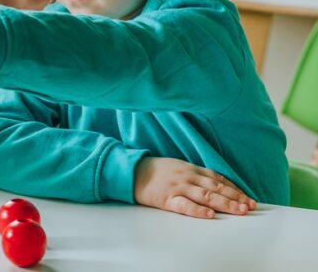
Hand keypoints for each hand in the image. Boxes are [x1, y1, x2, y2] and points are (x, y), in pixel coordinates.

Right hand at [133, 157, 256, 218]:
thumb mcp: (178, 167)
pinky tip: (209, 215)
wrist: (132, 171)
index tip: (248, 199)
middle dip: (235, 198)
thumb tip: (216, 184)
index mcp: (191, 169)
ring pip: (206, 196)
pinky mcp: (167, 199)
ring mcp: (178, 187)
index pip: (219, 179)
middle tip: (250, 207)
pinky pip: (185, 205)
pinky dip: (198, 210)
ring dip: (225, 204)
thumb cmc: (156, 171)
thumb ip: (196, 174)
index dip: (235, 189)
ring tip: (239, 211)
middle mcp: (188, 177)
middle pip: (216, 188)